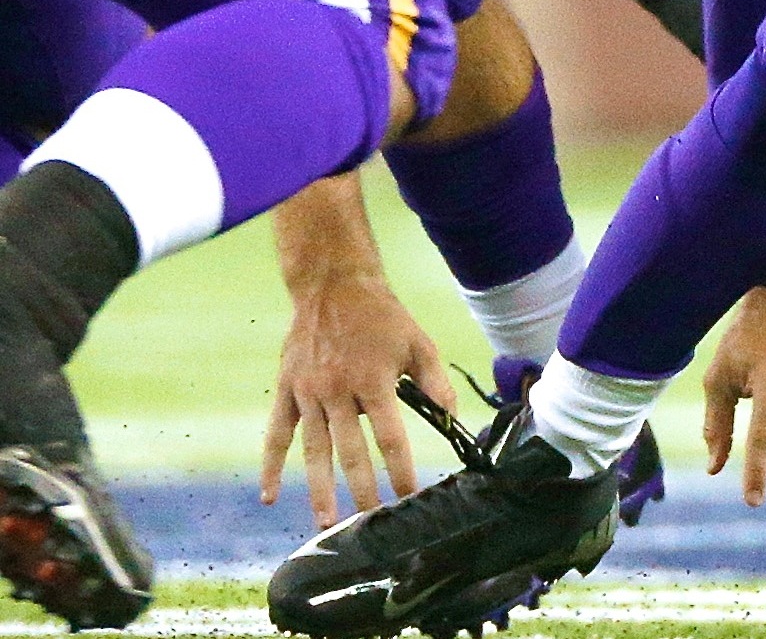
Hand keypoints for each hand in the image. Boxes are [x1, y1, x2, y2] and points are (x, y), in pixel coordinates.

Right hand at [260, 269, 456, 526]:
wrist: (333, 287)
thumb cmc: (383, 318)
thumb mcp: (419, 343)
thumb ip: (434, 382)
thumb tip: (453, 418)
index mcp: (373, 380)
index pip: (390, 436)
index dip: (400, 468)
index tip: (408, 495)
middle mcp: (338, 390)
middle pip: (350, 451)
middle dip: (361, 489)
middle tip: (370, 522)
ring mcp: (308, 392)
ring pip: (313, 450)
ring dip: (319, 488)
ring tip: (325, 522)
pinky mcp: (286, 390)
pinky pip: (276, 434)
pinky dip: (270, 466)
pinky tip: (269, 495)